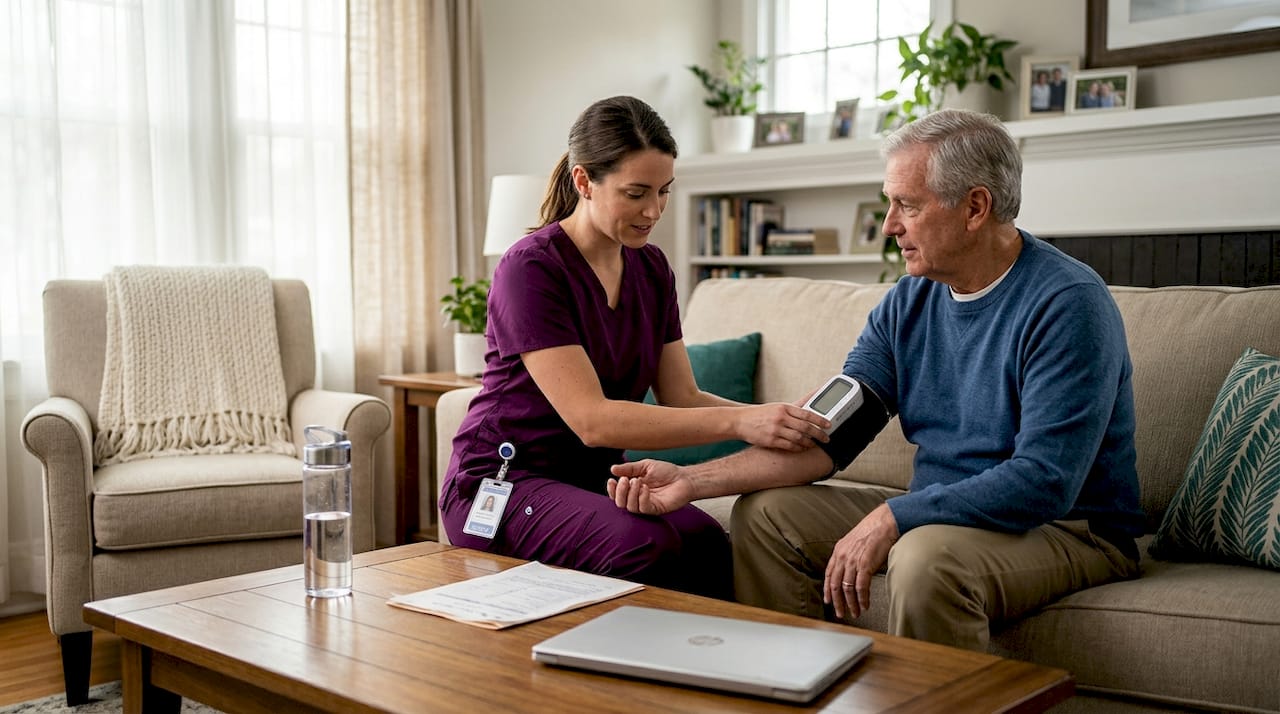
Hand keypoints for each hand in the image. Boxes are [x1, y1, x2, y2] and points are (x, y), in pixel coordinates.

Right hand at [607, 460, 691, 514]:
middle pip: (620, 503)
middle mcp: (637, 499)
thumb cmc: (666, 472)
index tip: (611, 479)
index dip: (612, 489)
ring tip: (637, 481)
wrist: (684, 477)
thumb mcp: (645, 466)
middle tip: (625, 480)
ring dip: (631, 494)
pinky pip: (643, 508)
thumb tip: (612, 469)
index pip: (617, 494)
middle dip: (620, 492)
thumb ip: (629, 468)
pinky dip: (642, 498)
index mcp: (633, 489)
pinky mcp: (655, 509)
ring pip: (630, 507)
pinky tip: (645, 488)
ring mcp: (646, 505)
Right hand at [735, 402, 829, 450]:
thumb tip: (811, 402)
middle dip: (818, 434)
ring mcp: (776, 429)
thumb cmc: (760, 414)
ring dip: (809, 443)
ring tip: (814, 444)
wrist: (740, 421)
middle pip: (805, 427)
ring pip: (799, 438)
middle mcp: (781, 417)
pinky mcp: (771, 440)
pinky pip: (789, 446)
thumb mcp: (777, 407)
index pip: (807, 413)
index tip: (829, 425)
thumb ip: (794, 408)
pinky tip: (802, 448)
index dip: (820, 420)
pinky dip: (798, 448)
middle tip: (826, 438)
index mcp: (784, 407)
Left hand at [823, 504, 898, 619]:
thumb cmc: (873, 531)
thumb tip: (849, 571)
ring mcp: (853, 561)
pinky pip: (861, 587)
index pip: (828, 575)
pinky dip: (862, 599)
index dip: (828, 590)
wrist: (885, 522)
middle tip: (840, 614)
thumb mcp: (854, 542)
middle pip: (835, 585)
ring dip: (851, 604)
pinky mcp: (865, 564)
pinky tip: (865, 605)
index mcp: (838, 551)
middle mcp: (843, 556)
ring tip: (856, 613)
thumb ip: (849, 556)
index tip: (829, 601)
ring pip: (847, 589)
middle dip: (837, 602)